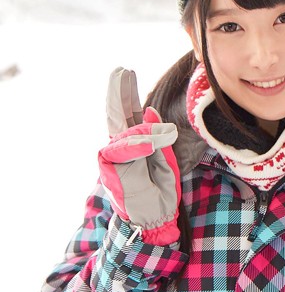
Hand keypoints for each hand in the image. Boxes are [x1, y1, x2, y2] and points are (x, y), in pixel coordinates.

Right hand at [98, 67, 181, 243]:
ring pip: (123, 135)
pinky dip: (135, 147)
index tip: (125, 71)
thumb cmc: (158, 189)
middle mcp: (120, 149)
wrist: (152, 219)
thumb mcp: (164, 158)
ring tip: (144, 108)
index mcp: (132, 142)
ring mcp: (115, 161)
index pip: (127, 112)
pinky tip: (147, 142)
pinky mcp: (114, 175)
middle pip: (117, 117)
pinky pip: (123, 156)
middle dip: (119, 94)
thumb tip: (149, 112)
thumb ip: (157, 137)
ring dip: (136, 122)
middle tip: (120, 72)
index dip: (125, 92)